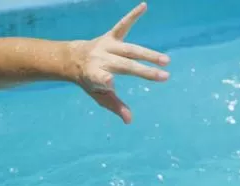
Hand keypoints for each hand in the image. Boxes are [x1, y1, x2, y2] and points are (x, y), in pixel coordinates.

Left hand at [71, 3, 169, 123]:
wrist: (74, 59)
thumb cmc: (90, 81)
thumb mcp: (98, 95)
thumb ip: (115, 106)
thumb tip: (129, 120)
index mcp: (93, 75)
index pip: (100, 79)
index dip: (104, 80)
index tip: (109, 81)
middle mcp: (100, 59)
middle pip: (125, 65)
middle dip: (144, 71)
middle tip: (164, 77)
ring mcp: (106, 46)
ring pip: (129, 49)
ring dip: (148, 54)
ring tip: (165, 60)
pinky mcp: (110, 36)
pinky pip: (123, 25)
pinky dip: (133, 15)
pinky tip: (144, 6)